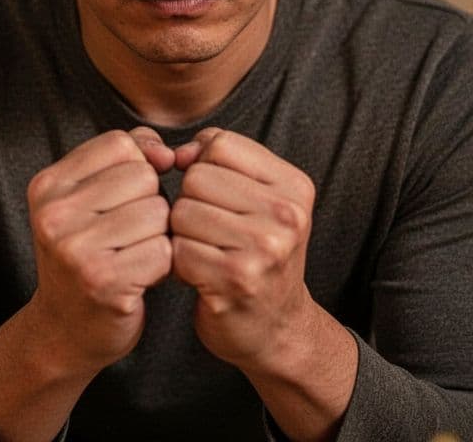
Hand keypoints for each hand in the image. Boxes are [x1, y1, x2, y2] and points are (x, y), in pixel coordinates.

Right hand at [25, 127, 174, 374]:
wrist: (64, 331)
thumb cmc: (88, 255)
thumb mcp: (92, 197)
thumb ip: (129, 157)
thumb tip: (167, 153)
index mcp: (47, 185)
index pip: (121, 144)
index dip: (138, 169)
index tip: (122, 201)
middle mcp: (54, 214)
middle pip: (144, 177)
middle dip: (150, 204)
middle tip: (126, 236)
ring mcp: (76, 250)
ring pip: (159, 212)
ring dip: (159, 236)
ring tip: (132, 255)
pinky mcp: (104, 282)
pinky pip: (164, 251)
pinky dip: (163, 266)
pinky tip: (139, 278)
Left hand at [170, 128, 316, 372]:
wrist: (277, 328)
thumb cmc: (257, 256)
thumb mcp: (258, 200)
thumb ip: (219, 161)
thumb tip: (177, 152)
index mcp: (295, 186)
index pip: (220, 144)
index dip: (203, 167)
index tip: (217, 197)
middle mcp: (287, 214)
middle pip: (197, 176)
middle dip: (190, 202)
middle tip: (211, 233)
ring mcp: (264, 248)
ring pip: (182, 211)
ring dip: (181, 234)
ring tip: (206, 252)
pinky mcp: (236, 280)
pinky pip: (177, 250)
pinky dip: (178, 264)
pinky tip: (201, 276)